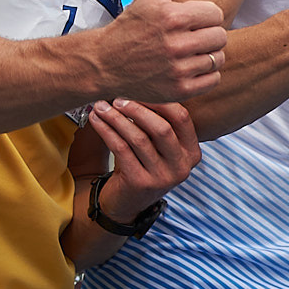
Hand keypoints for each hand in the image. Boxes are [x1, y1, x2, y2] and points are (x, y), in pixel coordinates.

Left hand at [84, 97, 199, 219]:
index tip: (139, 89)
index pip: (181, 118)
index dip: (160, 101)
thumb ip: (159, 123)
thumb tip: (141, 86)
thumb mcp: (159, 148)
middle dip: (137, 109)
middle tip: (117, 99)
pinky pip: (121, 149)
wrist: (127, 202)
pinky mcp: (140, 182)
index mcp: (192, 153)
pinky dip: (106, 131)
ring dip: (116, 119)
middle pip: (162, 128)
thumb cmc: (142, 165)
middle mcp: (182, 166)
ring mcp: (163, 177)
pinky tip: (96, 121)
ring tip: (101, 107)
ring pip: (139, 138)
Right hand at [98, 0, 227, 102]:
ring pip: (218, 58)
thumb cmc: (131, 25)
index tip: (188, 20)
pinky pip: (214, 79)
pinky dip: (205, 75)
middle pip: (220, 37)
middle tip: (189, 37)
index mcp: (172, 17)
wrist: (105, 63)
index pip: (216, 14)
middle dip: (207, 35)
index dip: (204, 16)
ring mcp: (177, 69)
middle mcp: (175, 44)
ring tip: (188, 52)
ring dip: (207, 55)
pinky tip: (187, 68)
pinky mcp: (179, 90)